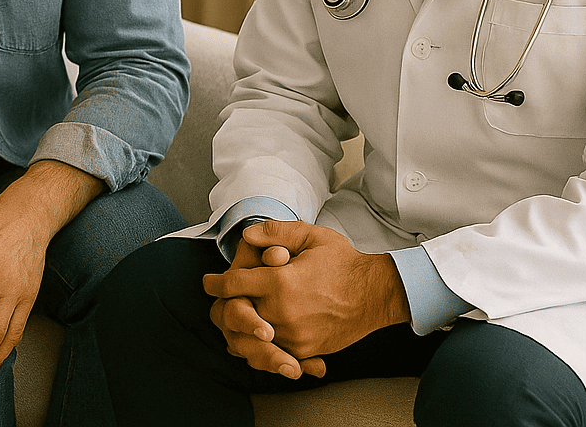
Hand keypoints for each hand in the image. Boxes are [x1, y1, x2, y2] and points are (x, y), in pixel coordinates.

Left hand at [206, 220, 408, 369]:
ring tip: (237, 317)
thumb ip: (275, 232)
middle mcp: (282, 312)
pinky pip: (271, 352)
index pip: (233, 285)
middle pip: (236, 313)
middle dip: (226, 305)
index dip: (216, 283)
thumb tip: (247, 235)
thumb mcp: (311, 236)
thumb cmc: (343, 263)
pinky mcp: (304, 350)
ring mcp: (293, 335)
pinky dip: (261, 345)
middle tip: (221, 300)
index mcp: (280, 283)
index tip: (209, 282)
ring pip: (250, 337)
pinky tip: (258, 334)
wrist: (376, 295)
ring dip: (240, 327)